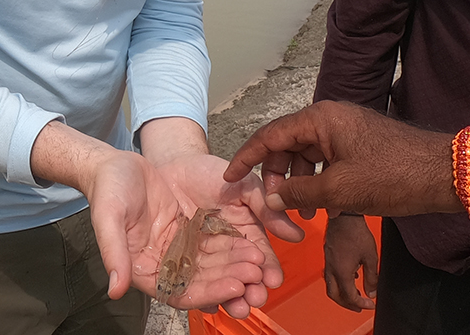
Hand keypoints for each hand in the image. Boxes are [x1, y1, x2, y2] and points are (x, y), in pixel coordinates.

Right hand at [83, 149, 270, 312]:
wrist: (116, 165)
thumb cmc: (108, 190)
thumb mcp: (108, 218)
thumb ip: (113, 253)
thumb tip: (115, 290)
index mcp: (143, 270)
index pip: (180, 292)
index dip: (209, 292)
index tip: (234, 286)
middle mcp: (165, 264)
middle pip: (204, 281)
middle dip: (231, 279)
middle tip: (256, 272)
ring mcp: (179, 248)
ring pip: (214, 264)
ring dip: (236, 265)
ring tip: (259, 260)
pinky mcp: (190, 231)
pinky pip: (216, 243)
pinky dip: (233, 247)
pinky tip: (251, 245)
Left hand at [155, 153, 304, 317]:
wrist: (173, 163)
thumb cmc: (209, 172)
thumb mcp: (244, 186)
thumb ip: (267, 209)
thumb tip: (296, 235)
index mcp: (244, 234)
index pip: (259, 257)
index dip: (268, 269)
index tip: (273, 279)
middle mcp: (223, 250)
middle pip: (238, 275)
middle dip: (249, 288)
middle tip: (255, 297)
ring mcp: (199, 256)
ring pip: (215, 282)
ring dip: (228, 296)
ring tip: (237, 305)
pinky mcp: (174, 261)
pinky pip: (186, 282)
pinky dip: (198, 294)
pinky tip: (209, 302)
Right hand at [222, 100, 457, 218]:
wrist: (445, 174)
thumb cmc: (392, 177)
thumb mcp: (339, 190)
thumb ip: (298, 193)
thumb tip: (269, 197)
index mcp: (320, 118)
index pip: (269, 135)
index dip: (246, 157)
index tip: (229, 177)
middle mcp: (329, 118)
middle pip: (286, 144)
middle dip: (276, 176)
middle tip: (274, 205)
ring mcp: (345, 130)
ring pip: (306, 155)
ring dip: (300, 183)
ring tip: (304, 214)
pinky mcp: (358, 144)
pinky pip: (326, 160)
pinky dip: (319, 182)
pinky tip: (324, 208)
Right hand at [323, 215, 377, 311]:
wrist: (344, 216)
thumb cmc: (356, 233)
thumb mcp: (371, 257)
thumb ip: (372, 278)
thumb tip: (372, 292)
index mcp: (342, 272)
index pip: (349, 297)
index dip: (361, 304)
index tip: (370, 304)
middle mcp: (331, 269)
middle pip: (335, 296)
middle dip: (348, 305)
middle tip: (359, 307)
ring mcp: (327, 262)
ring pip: (330, 286)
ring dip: (342, 295)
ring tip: (354, 295)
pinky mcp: (327, 255)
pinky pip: (329, 275)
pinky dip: (339, 282)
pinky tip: (350, 277)